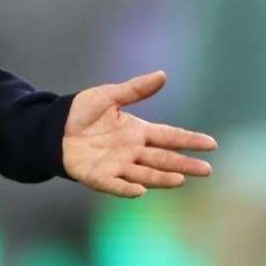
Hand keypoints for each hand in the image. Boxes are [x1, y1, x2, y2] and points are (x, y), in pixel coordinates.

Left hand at [62, 70, 216, 197]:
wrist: (53, 127)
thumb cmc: (81, 112)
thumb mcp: (109, 96)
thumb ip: (136, 89)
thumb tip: (163, 75)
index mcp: (137, 131)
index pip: (169, 136)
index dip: (189, 140)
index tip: (212, 144)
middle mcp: (132, 151)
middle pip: (163, 159)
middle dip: (184, 164)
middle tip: (207, 170)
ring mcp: (117, 165)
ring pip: (145, 173)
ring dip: (162, 177)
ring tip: (180, 179)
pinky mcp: (98, 176)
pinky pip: (115, 184)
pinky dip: (127, 188)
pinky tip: (140, 190)